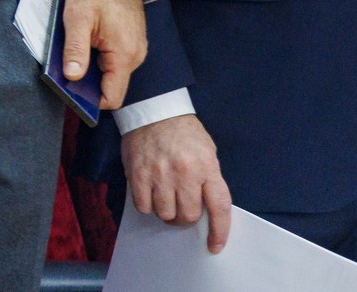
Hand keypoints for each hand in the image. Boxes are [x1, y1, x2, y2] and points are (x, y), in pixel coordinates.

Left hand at [59, 0, 146, 110]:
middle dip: (88, 82)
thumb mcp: (77, 18)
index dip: (91, 100)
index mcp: (124, 56)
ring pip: (111, 73)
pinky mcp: (130, 43)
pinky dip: (98, 58)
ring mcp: (134, 50)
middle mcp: (134, 57)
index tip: (71, 92)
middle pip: (110, 86)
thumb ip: (75, 49)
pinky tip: (86, 44)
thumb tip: (72, 76)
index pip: (112, 97)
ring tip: (76, 52)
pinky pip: (114, 60)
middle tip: (67, 68)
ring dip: (92, 68)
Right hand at [122, 113, 231, 251]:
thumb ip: (209, 180)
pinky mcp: (137, 174)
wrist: (154, 111)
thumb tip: (206, 211)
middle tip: (183, 206)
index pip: (218, 207)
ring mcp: (159, 174)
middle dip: (186, 217)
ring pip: (165, 214)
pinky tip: (150, 193)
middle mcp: (184, 172)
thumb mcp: (207, 152)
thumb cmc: (184, 133)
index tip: (215, 246)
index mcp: (206, 166)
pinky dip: (147, 205)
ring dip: (167, 212)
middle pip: (188, 215)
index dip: (219, 231)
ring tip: (165, 198)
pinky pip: (143, 206)